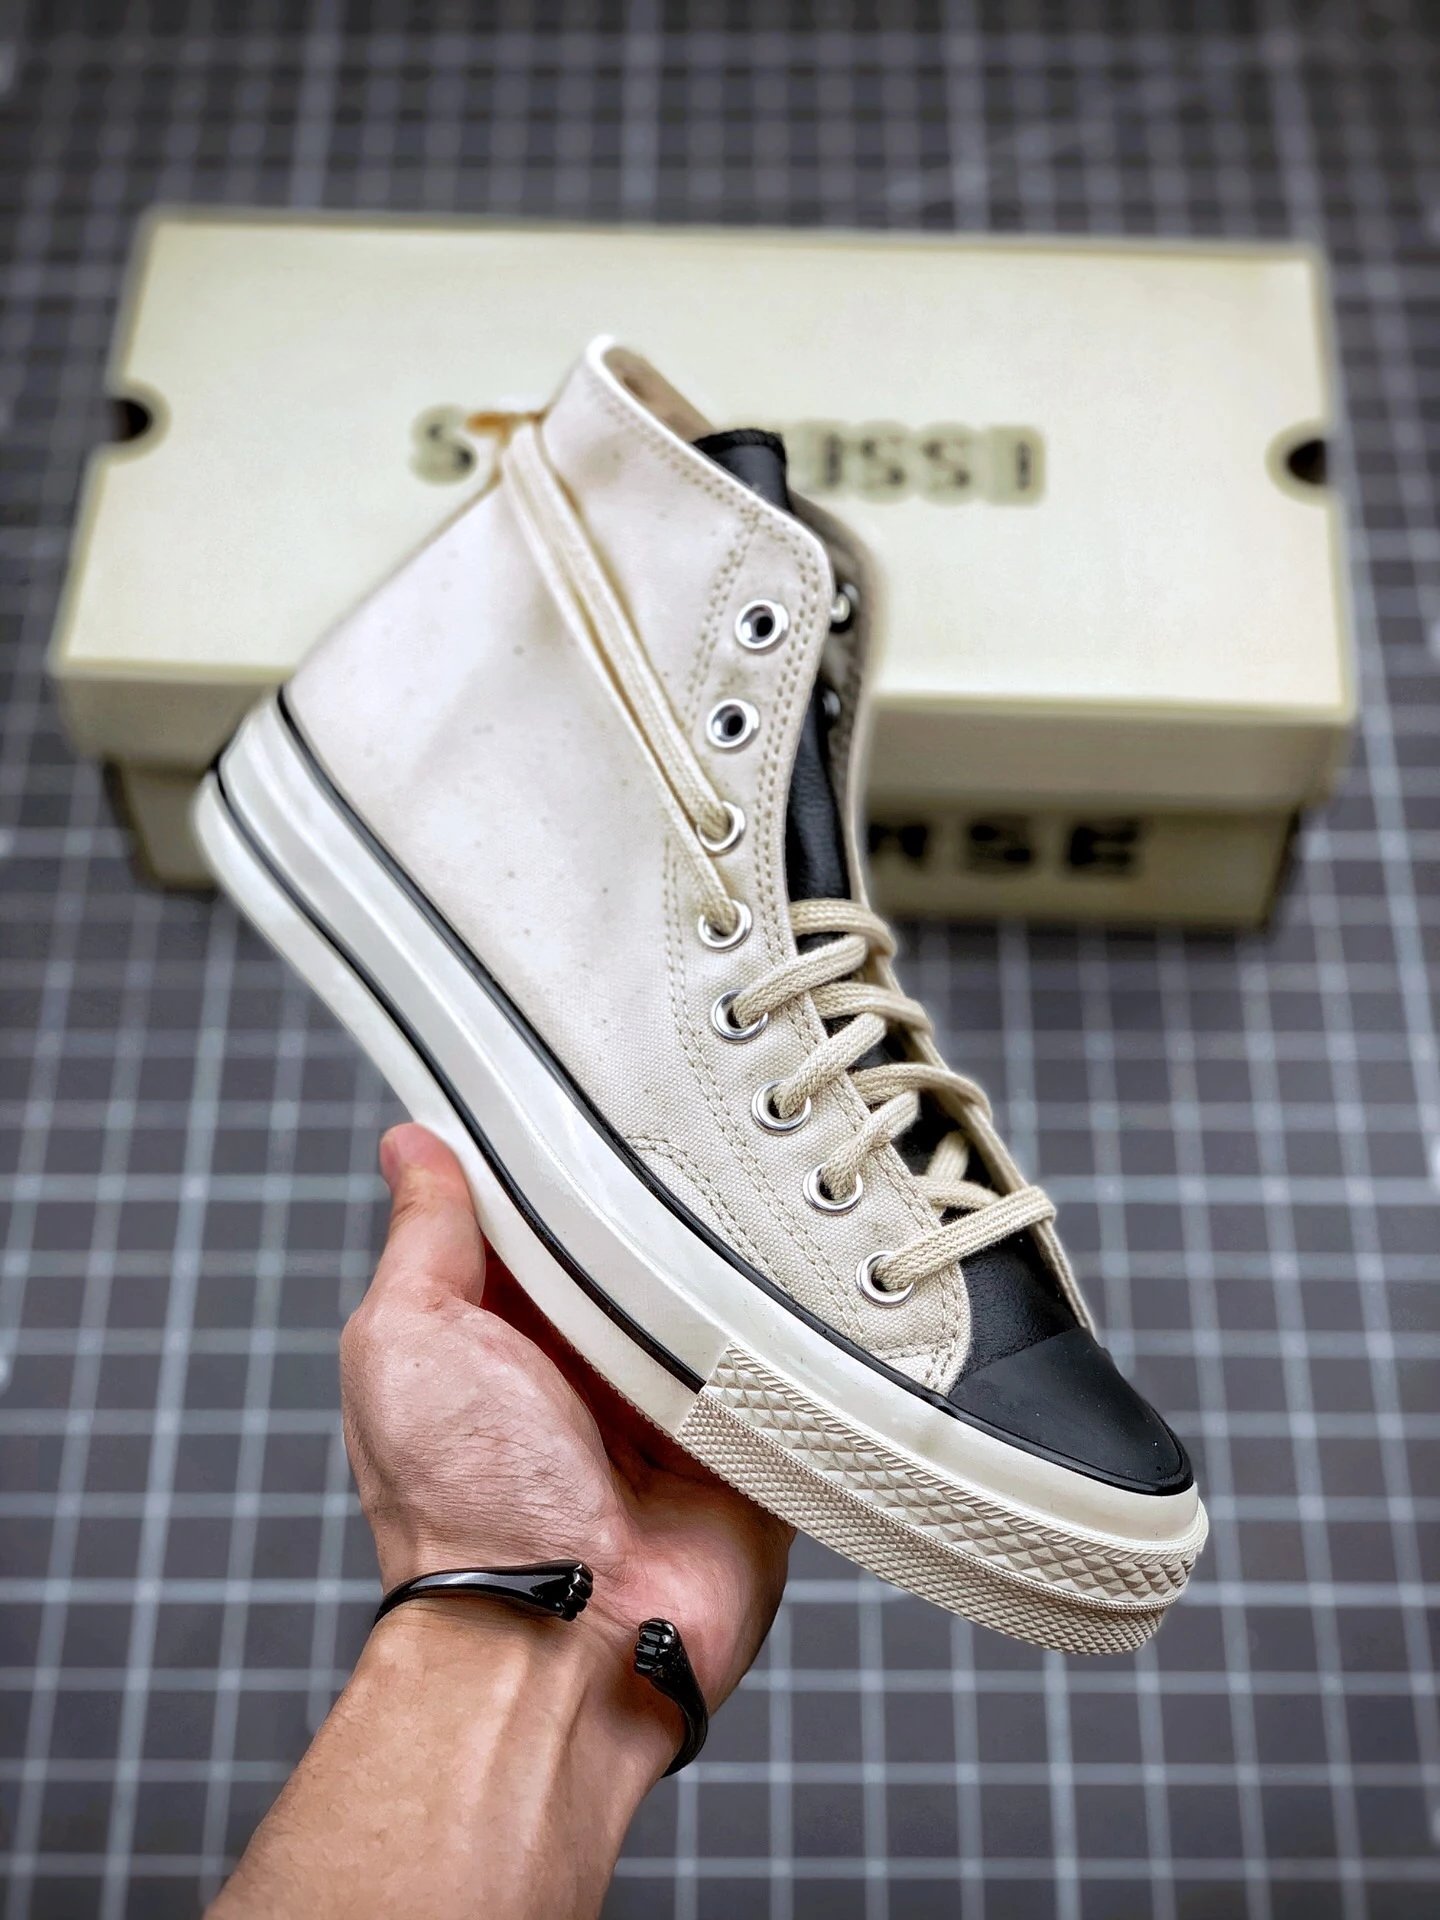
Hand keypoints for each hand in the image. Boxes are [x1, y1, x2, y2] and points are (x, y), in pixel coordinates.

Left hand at [341, 1123, 792, 1719]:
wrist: (565, 1643)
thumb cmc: (461, 1507)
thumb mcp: (407, 1340)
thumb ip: (425, 1240)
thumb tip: (411, 1145)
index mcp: (504, 1330)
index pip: (540, 1212)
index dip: (562, 1152)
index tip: (596, 1078)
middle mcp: (587, 1362)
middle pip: (639, 1244)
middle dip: (665, 1195)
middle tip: (703, 1116)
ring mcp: (671, 1401)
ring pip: (717, 1291)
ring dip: (734, 1257)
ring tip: (764, 1183)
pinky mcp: (745, 1441)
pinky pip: (784, 1363)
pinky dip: (794, 1327)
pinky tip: (813, 1270)